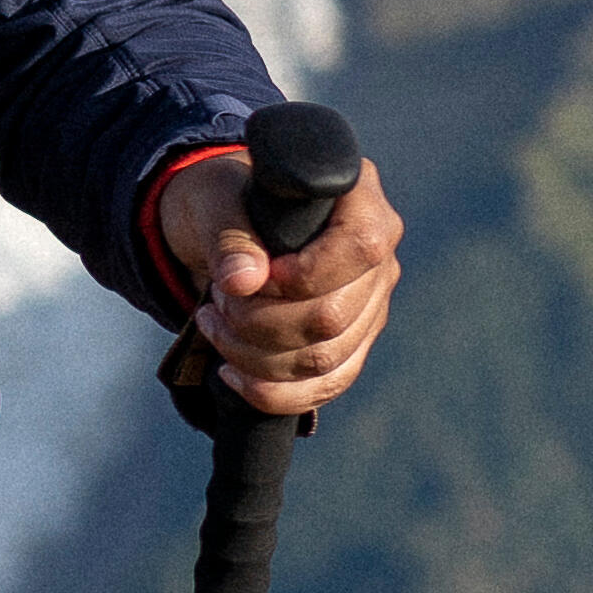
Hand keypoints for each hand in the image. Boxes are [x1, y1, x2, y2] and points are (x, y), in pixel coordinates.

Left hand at [156, 151, 403, 416]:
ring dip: (255, 356)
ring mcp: (371, 303)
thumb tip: (244, 281)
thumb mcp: (214, 203)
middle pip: (333, 315)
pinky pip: (326, 386)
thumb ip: (229, 237)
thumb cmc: (222, 201)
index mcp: (358, 200)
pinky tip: (231, 373)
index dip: (303, 274)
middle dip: (259, 322)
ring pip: (325, 359)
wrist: (221, 227)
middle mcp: (377, 255)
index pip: (361, 246)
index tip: (251, 277)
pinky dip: (272, 392)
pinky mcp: (353, 343)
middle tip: (218, 300)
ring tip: (215, 323)